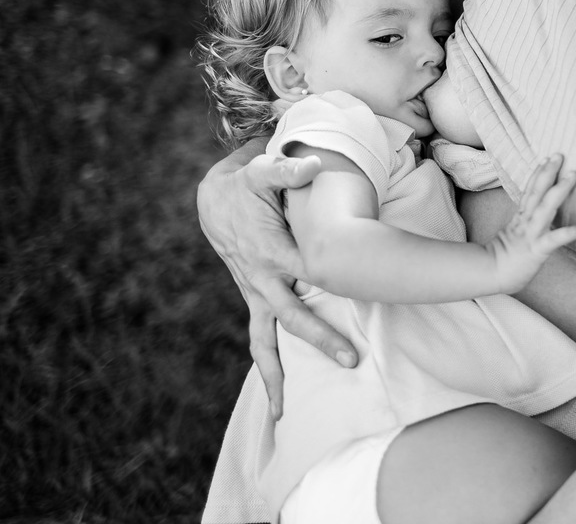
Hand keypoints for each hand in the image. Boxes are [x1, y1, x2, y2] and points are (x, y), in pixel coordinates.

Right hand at [197, 148, 356, 418]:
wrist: (212, 198)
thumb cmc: (242, 184)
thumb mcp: (258, 172)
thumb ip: (285, 171)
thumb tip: (313, 163)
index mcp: (268, 251)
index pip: (307, 271)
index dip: (333, 283)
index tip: (362, 295)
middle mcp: (261, 279)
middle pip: (291, 317)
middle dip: (320, 339)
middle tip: (352, 361)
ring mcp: (255, 293)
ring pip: (265, 340)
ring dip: (275, 375)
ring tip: (282, 413)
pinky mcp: (254, 298)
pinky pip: (259, 338)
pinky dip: (266, 365)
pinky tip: (277, 395)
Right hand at [486, 154, 575, 293]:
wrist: (489, 276)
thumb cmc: (504, 260)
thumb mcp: (512, 236)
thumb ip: (521, 226)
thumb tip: (530, 218)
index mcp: (520, 219)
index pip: (529, 191)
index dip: (538, 174)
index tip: (546, 158)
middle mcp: (525, 222)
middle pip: (537, 192)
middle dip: (548, 172)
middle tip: (559, 155)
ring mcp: (531, 234)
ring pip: (545, 208)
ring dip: (560, 190)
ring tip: (573, 175)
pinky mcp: (537, 250)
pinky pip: (554, 239)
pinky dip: (569, 232)